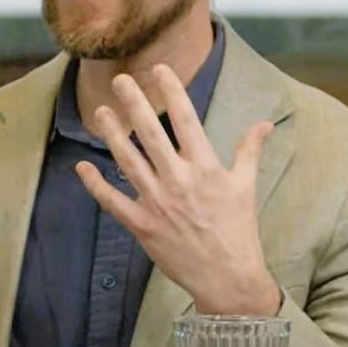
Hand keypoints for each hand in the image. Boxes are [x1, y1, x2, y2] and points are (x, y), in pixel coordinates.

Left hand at [75, 65, 278, 314]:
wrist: (227, 277)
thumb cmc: (238, 230)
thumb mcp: (246, 186)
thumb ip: (249, 150)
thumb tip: (265, 123)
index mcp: (205, 167)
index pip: (186, 119)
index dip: (171, 91)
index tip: (159, 69)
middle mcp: (179, 180)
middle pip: (151, 133)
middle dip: (134, 104)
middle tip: (120, 80)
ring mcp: (157, 202)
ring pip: (128, 161)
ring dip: (112, 135)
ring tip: (100, 112)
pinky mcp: (142, 225)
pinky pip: (113, 201)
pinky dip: (96, 184)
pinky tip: (83, 166)